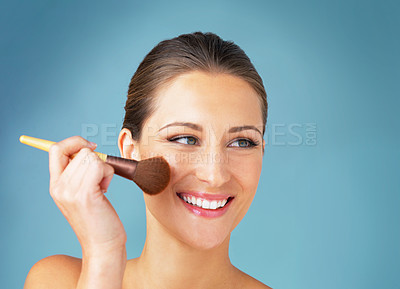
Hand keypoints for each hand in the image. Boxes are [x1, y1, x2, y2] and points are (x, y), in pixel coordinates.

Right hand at [48, 136, 126, 256]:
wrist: (102, 245)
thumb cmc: (98, 219)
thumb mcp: (82, 194)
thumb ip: (79, 173)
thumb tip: (88, 148)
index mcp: (56, 185)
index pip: (56, 149)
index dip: (74, 141)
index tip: (91, 146)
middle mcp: (59, 187)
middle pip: (80, 151)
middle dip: (97, 160)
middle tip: (101, 181)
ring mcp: (70, 191)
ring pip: (92, 157)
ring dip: (105, 169)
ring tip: (103, 188)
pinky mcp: (85, 194)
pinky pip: (100, 166)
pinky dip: (108, 173)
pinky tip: (106, 190)